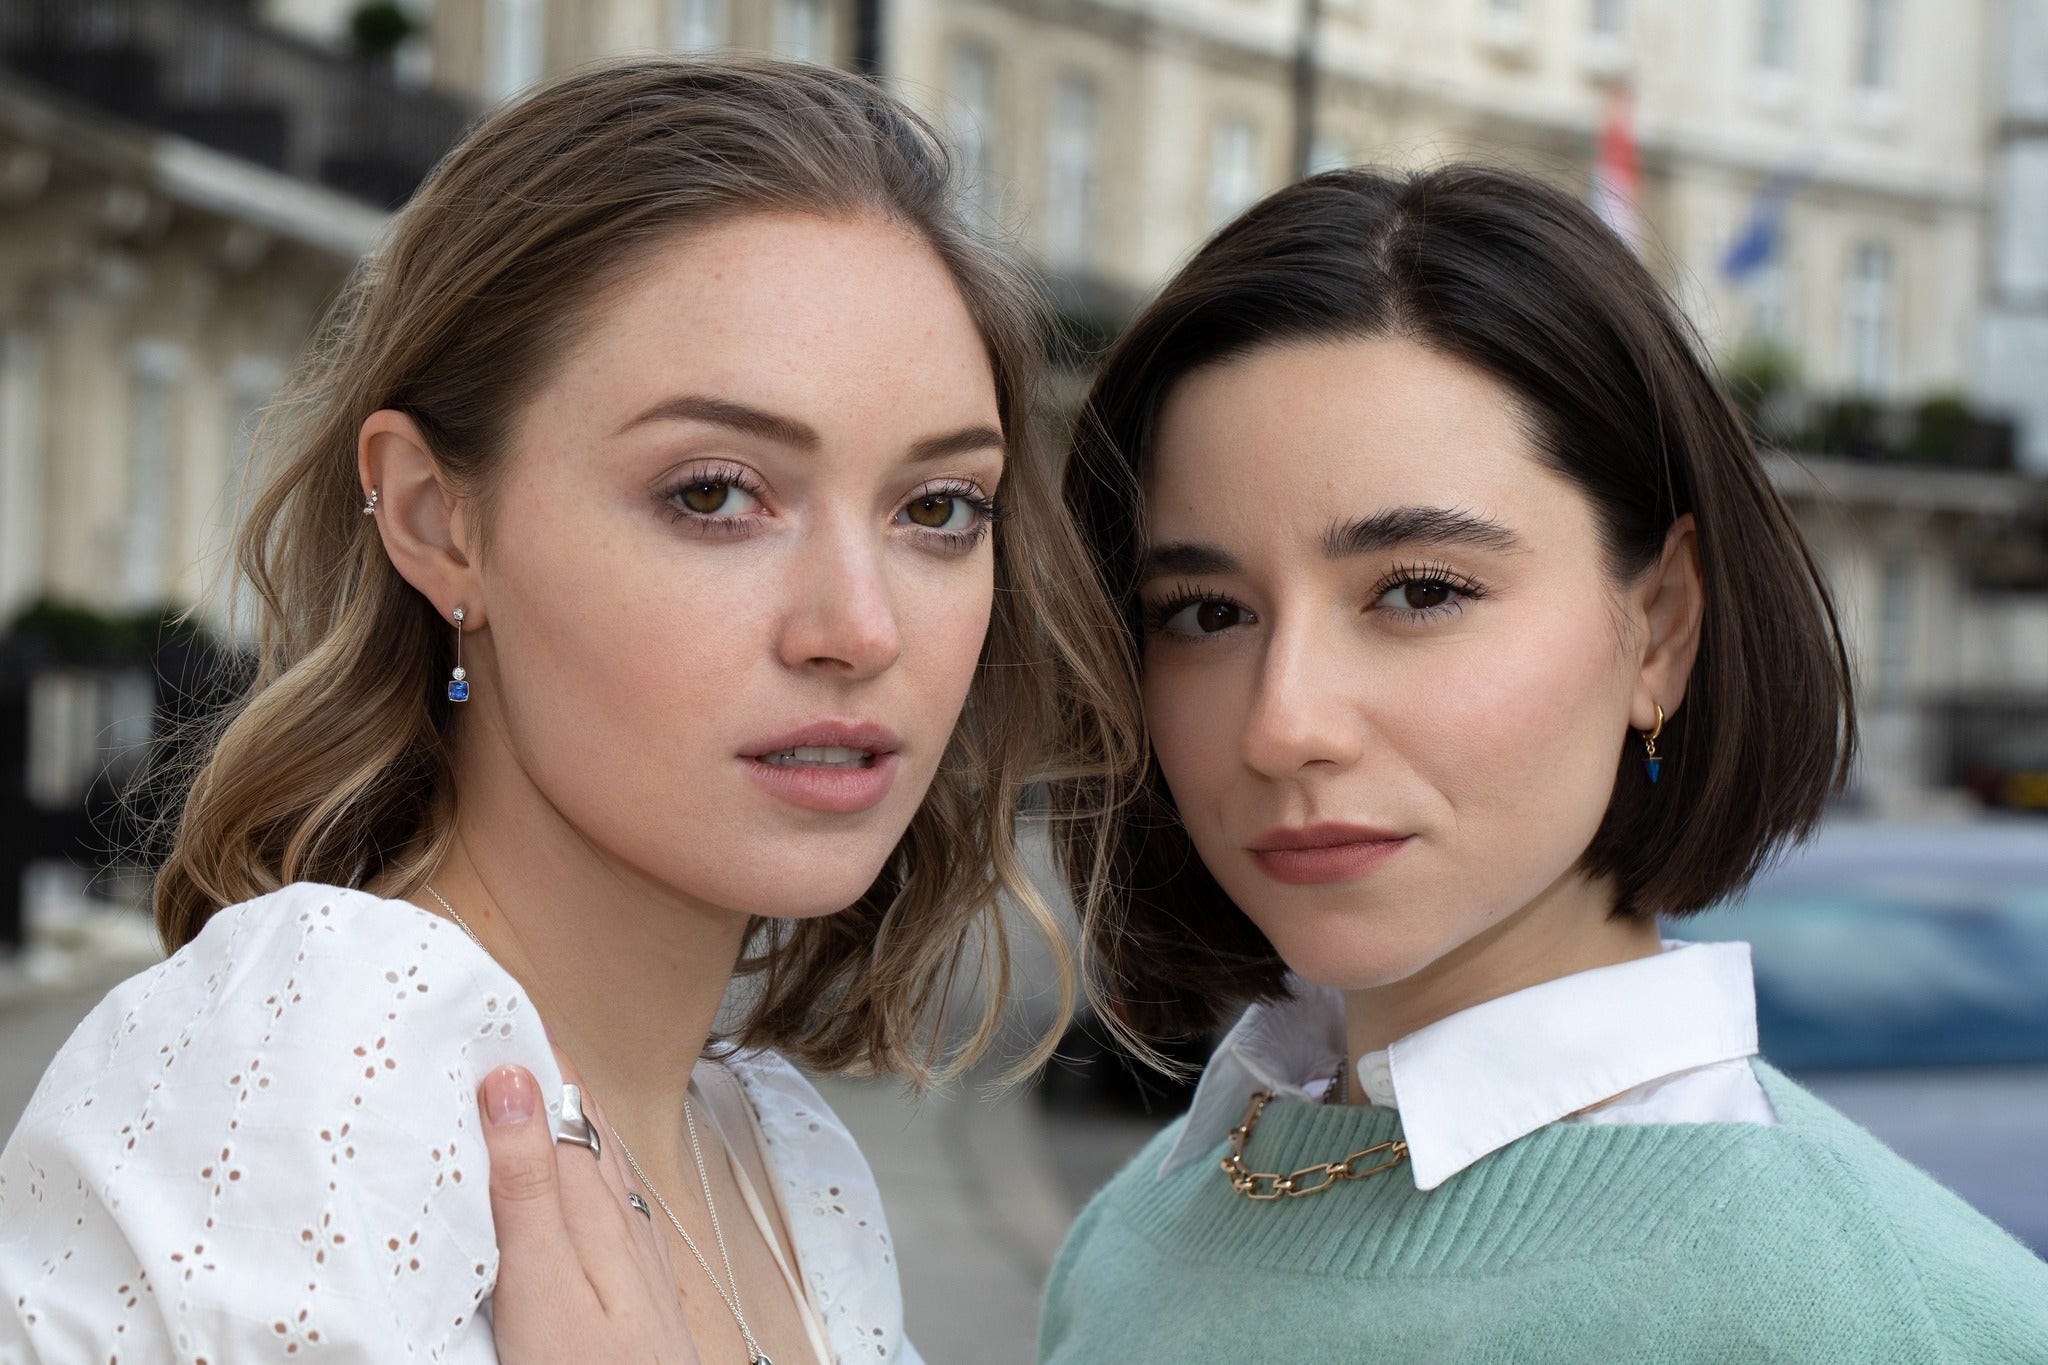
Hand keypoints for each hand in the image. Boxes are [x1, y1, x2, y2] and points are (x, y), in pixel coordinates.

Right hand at [479, 1049, 697, 1364]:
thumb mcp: (543, 1279)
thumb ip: (528, 1184)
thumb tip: (513, 1078)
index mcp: (591, 1195)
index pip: (554, 1092)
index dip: (522, 1041)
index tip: (477, 995)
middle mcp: (619, 1204)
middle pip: (573, 1113)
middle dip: (532, 1064)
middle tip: (474, 1020)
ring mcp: (632, 1237)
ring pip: (589, 1147)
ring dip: (550, 1106)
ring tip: (505, 1069)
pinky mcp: (633, 1270)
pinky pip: (599, 1187)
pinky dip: (568, 1157)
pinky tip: (559, 1161)